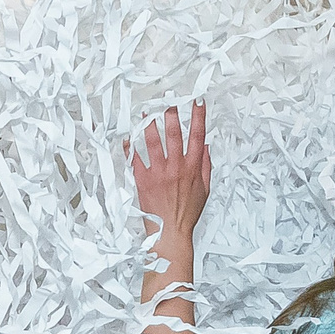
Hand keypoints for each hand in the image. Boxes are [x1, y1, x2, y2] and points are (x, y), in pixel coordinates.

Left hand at [129, 101, 211, 241]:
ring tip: (146, 112)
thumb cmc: (187, 212)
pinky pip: (135, 160)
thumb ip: (205, 165)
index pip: (198, 136)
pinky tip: (128, 137)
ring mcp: (158, 173)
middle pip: (174, 134)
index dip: (198, 116)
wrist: (170, 233)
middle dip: (171, 114)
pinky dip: (130, 147)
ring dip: (149, 125)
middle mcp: (175, 167)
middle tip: (167, 100)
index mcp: (192, 168)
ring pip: (153, 143)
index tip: (197, 101)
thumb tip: (206, 146)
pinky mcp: (143, 181)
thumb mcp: (205, 189)